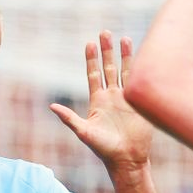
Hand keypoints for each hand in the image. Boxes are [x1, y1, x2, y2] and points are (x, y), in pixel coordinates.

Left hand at [51, 31, 151, 174]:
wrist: (127, 159)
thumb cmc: (104, 149)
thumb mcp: (84, 132)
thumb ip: (69, 118)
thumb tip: (52, 107)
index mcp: (97, 101)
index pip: (93, 74)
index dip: (91, 59)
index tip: (89, 43)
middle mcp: (111, 97)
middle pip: (108, 68)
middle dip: (106, 51)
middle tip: (105, 32)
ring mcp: (125, 99)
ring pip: (124, 71)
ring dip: (123, 55)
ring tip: (123, 38)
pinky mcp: (138, 103)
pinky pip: (137, 81)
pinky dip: (137, 68)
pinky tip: (139, 55)